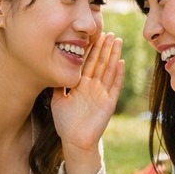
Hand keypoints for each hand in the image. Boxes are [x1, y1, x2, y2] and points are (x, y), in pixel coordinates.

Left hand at [51, 32, 125, 154]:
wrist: (75, 141)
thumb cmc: (65, 123)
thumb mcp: (58, 99)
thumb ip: (59, 84)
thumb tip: (54, 68)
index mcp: (81, 85)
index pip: (87, 63)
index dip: (90, 49)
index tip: (93, 36)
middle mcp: (93, 87)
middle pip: (100, 63)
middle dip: (104, 47)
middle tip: (109, 32)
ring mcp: (102, 94)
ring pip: (109, 70)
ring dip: (113, 55)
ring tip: (117, 41)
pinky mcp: (109, 102)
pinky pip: (114, 85)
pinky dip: (118, 74)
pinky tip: (121, 62)